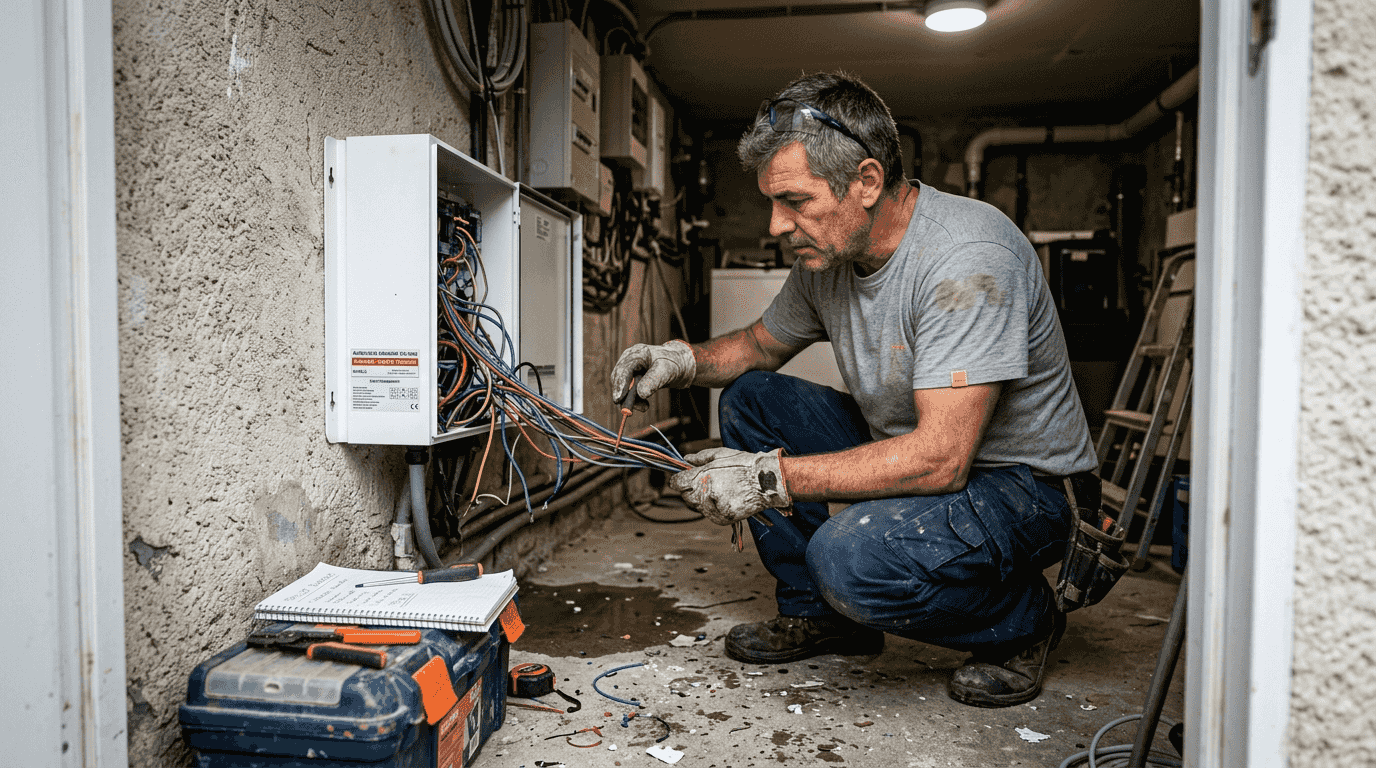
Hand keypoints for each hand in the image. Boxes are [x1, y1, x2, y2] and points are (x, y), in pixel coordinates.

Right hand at [610, 340, 696, 410]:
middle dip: (623, 395)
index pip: (625, 368)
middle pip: (619, 378)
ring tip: (645, 407)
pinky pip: (627, 392)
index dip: (620, 384)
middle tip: (628, 411)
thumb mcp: (667, 371)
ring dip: (630, 400)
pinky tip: (644, 405)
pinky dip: (634, 400)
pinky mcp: (631, 379)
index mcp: (639, 353)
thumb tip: (641, 393)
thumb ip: (654, 380)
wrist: (679, 365)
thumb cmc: (673, 364)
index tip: (618, 399)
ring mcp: (629, 369)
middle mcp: (630, 359)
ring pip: (622, 387)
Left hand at [668, 447, 791, 525]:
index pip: (677, 483)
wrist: (767, 482)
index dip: (678, 480)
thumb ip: (700, 457)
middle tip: (706, 482)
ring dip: (703, 500)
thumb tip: (685, 458)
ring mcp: (714, 508)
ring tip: (721, 489)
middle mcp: (705, 494)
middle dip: (691, 489)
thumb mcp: (720, 454)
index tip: (683, 478)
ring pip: (698, 507)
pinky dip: (713, 508)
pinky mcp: (723, 518)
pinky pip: (709, 515)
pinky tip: (725, 498)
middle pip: (686, 497)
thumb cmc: (745, 465)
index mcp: (701, 477)